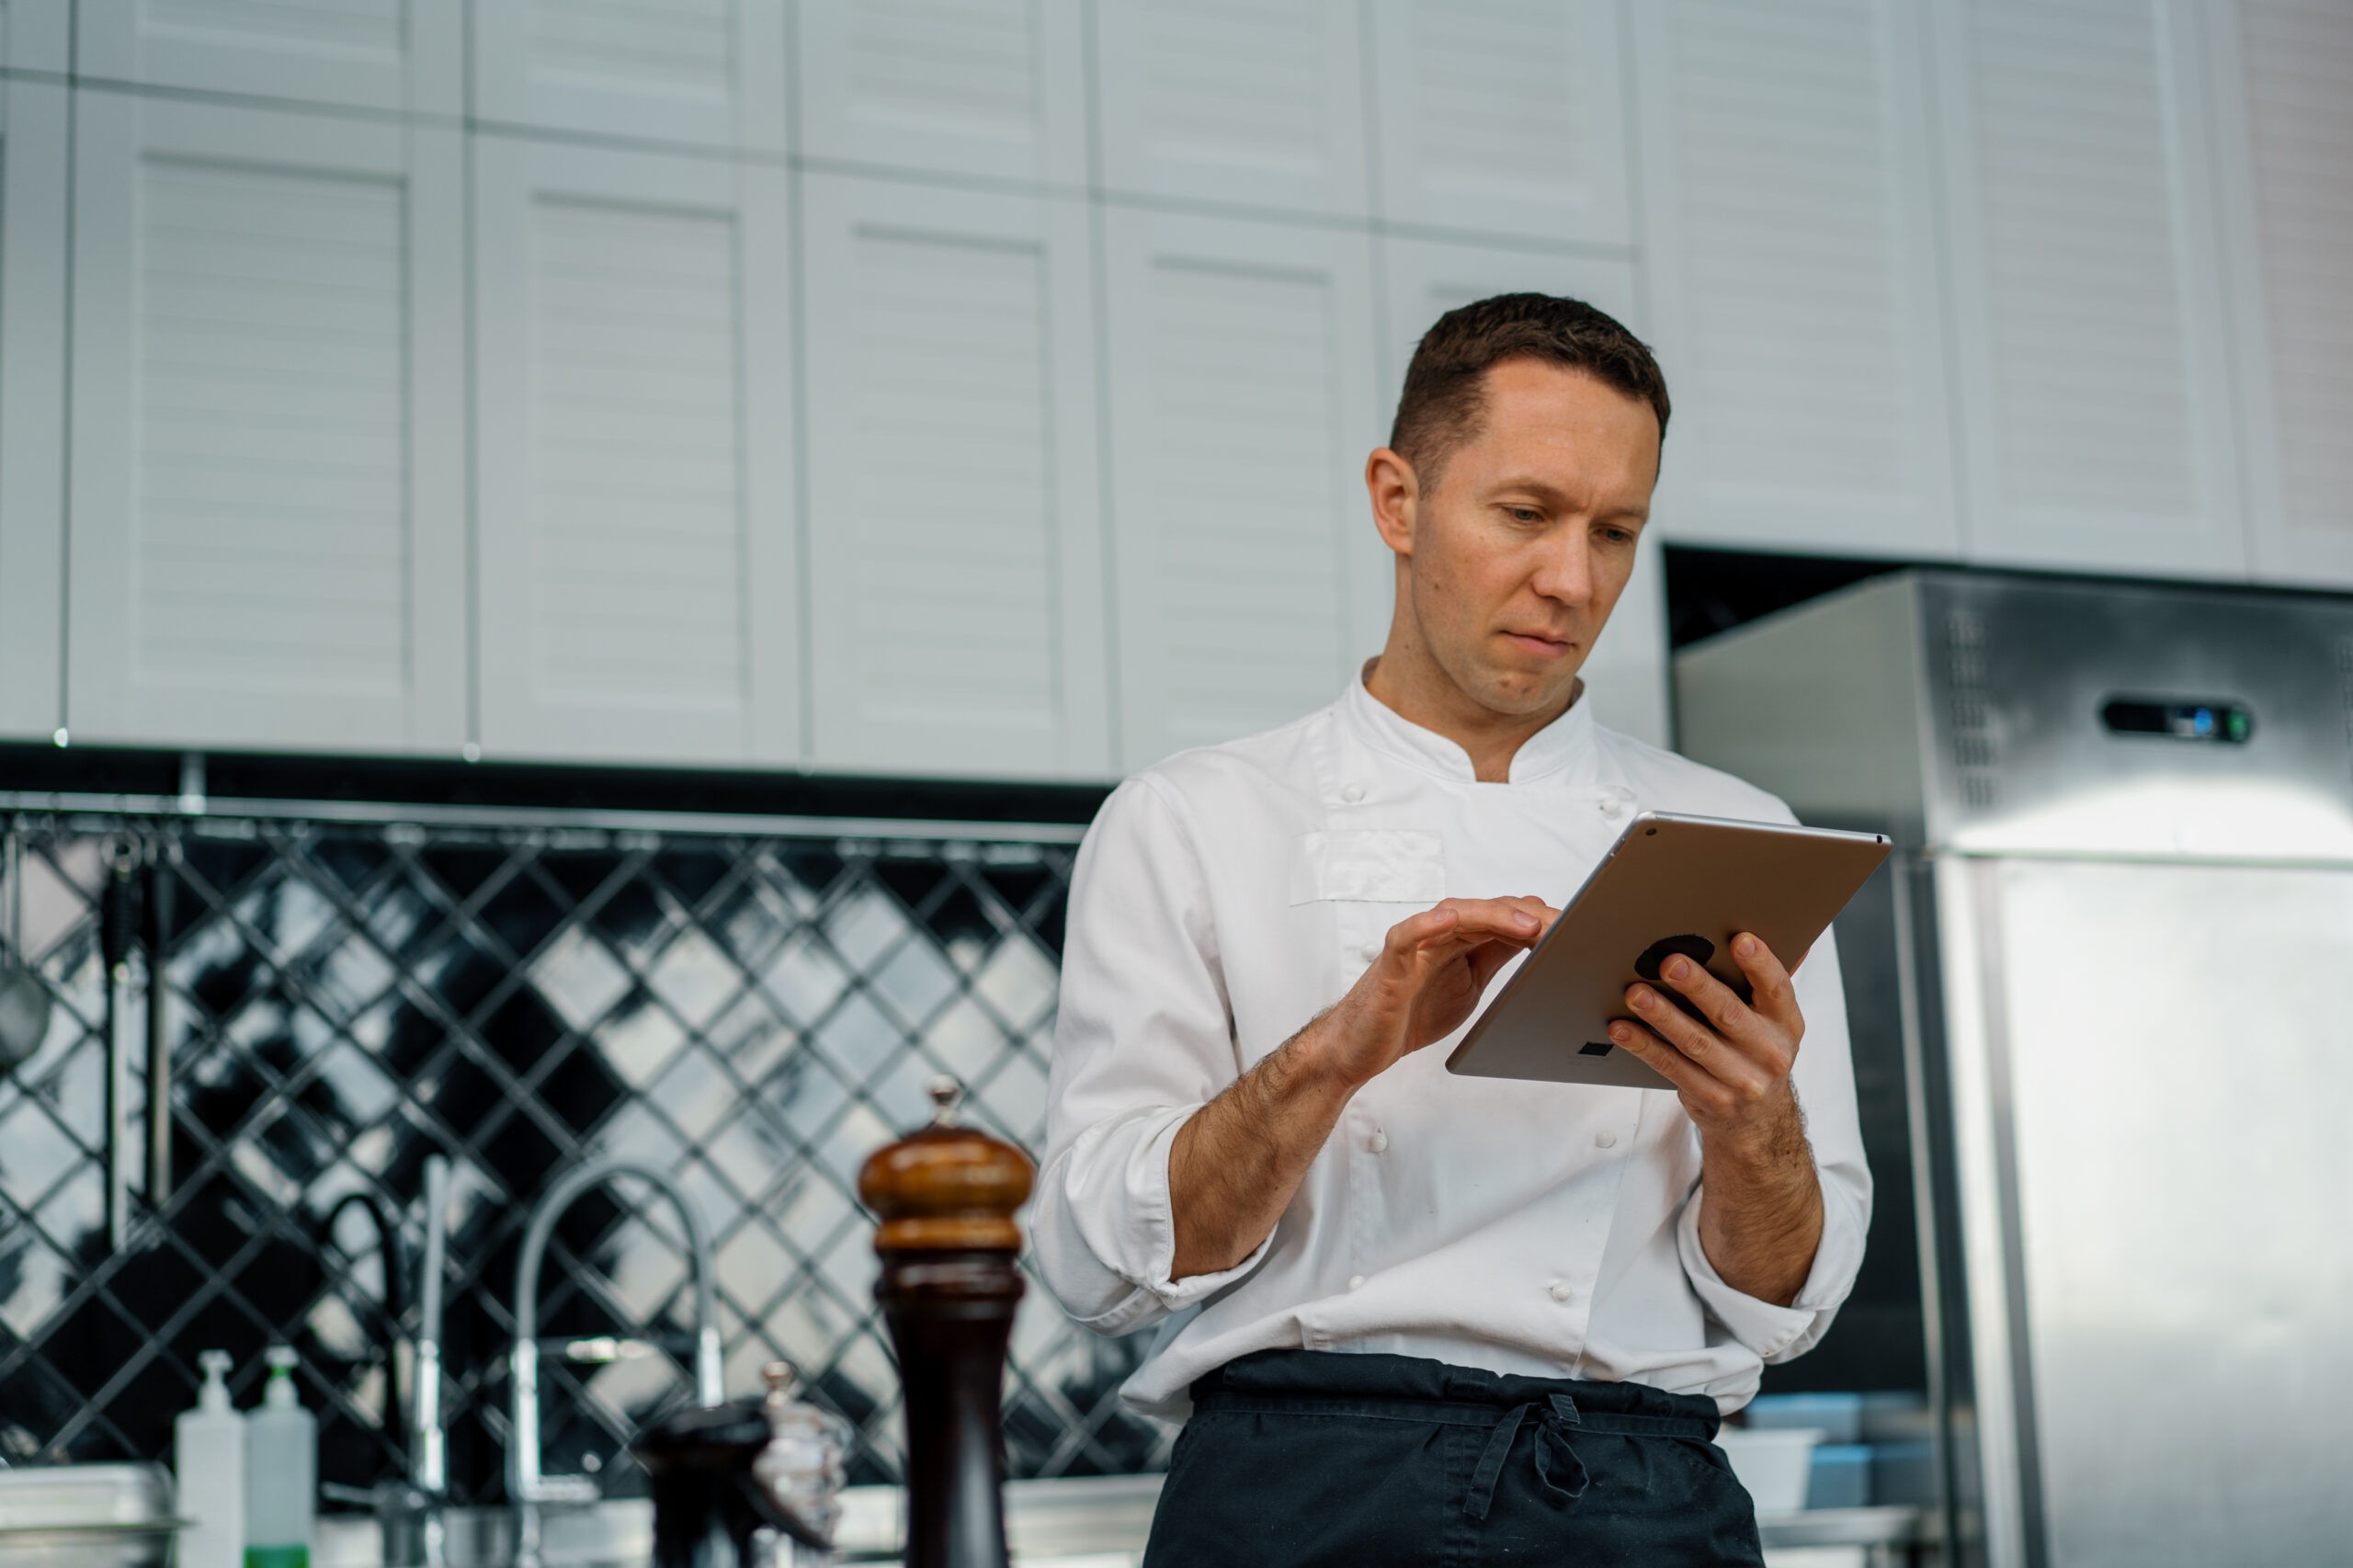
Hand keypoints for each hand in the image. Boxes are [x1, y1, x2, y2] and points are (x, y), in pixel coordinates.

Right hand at [1301, 896, 1557, 1090]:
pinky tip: (1449, 918)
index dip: (1543, 922)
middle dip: (1531, 916)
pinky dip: (1427, 923)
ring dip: (1495, 915)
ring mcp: (1416, 945)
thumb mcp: (1469, 983)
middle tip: (1567, 925)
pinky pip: (1407, 935)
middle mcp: (1439, 934)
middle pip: (1490, 911)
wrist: (1362, 1044)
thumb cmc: (1410, 1011)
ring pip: (1457, 915)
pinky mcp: (1392, 964)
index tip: (1580, 929)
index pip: (1507, 919)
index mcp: (1461, 940)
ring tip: (1528, 922)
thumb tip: (1535, 937)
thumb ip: (1494, 955)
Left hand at [1609, 932, 1823, 1304]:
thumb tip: (1776, 934)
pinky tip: (1620, 1028)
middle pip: (1729, 1014)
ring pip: (1695, 1043)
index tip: (1740, 939)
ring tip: (1635, 993)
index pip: (1778, 988)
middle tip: (1669, 962)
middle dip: (1698, 987)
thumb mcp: (1773, 1022)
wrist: (1757, 1123)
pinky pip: (1671, 1068)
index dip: (1761, 964)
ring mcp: (1740, 1080)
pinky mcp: (1709, 1099)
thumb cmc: (1755, 1051)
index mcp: (1786, 1024)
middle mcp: (1769, 1053)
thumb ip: (1765, 983)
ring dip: (1662, 1016)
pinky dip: (1644, 1047)